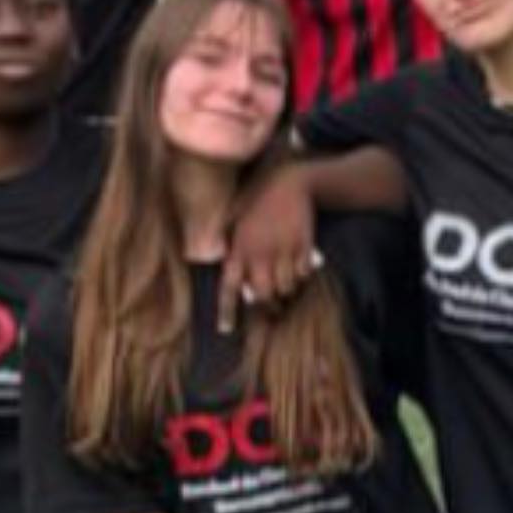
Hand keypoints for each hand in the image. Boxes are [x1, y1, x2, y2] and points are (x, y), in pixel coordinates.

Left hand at [216, 167, 324, 330]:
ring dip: (287, 291)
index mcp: (239, 248)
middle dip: (268, 306)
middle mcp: (260, 253)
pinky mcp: (303, 247)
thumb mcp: (232, 216)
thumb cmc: (256, 198)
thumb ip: (222, 239)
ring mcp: (283, 251)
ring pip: (286, 287)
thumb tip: (208, 260)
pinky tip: (300, 266)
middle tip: (273, 309)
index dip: (227, 311)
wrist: (290, 182)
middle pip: (264, 295)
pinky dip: (303, 275)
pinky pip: (304, 273)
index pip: (229, 287)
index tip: (227, 330)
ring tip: (286, 287)